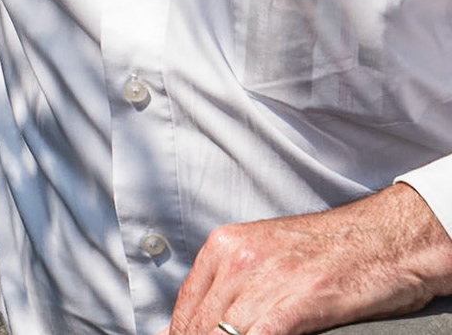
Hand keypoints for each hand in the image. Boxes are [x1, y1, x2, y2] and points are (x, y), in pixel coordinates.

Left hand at [165, 185, 451, 334]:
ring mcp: (268, 279)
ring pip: (223, 331)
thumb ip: (229, 285)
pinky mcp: (299, 301)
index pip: (186, 303)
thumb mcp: (265, 255)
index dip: (182, 332)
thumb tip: (194, 322)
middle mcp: (239, 258)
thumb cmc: (330, 251)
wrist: (384, 239)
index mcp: (225, 246)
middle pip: (200, 321)